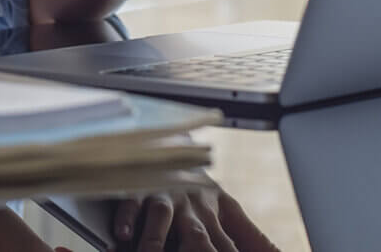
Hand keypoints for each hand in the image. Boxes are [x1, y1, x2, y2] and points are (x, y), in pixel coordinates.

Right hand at [113, 188, 279, 251]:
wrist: (170, 140)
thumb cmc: (199, 188)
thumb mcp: (229, 209)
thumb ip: (255, 238)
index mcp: (219, 213)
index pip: (231, 247)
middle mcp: (193, 206)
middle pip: (198, 238)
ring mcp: (164, 196)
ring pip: (162, 219)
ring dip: (156, 241)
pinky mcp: (137, 187)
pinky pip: (130, 202)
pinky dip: (127, 216)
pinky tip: (124, 232)